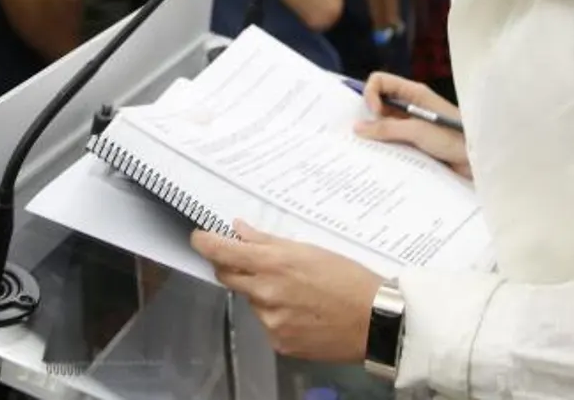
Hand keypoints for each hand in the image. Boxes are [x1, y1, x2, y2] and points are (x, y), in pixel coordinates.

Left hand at [190, 222, 381, 362]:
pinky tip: (302, 312)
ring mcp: (270, 321)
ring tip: (296, 292)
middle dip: (232, 266)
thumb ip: (268, 242)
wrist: (374, 320)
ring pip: (251, 301)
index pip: (222, 252)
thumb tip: (238, 230)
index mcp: (273, 264)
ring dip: (261, 293)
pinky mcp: (279, 342)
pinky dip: (277, 315)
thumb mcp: (310, 250)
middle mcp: (265, 294)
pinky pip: (267, 324)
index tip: (199, 238)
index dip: (204, 243)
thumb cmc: (348, 278)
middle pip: (227, 277)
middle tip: (251, 261)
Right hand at [355, 72, 469, 178]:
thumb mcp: (418, 131)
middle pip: (378, 102)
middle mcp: (410, 105)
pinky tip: (382, 159)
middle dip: (368, 115)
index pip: (380, 81)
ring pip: (384, 124)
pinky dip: (385, 147)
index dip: (370, 94)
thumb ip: (387, 129)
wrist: (477, 160)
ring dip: (376, 135)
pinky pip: (392, 140)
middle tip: (365, 134)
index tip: (374, 114)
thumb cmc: (454, 138)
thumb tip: (358, 127)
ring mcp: (412, 124)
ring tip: (371, 150)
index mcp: (413, 93)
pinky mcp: (414, 141)